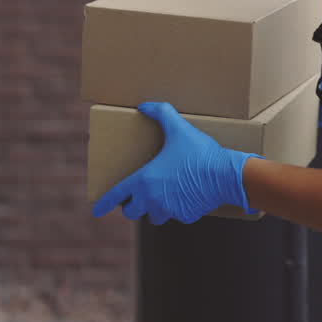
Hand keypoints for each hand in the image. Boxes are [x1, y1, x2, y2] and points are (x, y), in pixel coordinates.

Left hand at [91, 102, 261, 224]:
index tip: (96, 210)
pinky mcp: (186, 216)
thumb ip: (161, 113)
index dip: (104, 203)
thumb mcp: (179, 129)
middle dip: (133, 205)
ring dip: (154, 209)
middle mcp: (153, 199)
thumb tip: (144, 105)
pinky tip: (186, 195)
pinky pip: (175, 215)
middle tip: (138, 197)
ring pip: (153, 216)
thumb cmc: (200, 152)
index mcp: (145, 180)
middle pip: (131, 211)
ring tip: (162, 197)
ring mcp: (169, 210)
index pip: (116, 196)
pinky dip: (177, 208)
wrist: (225, 174)